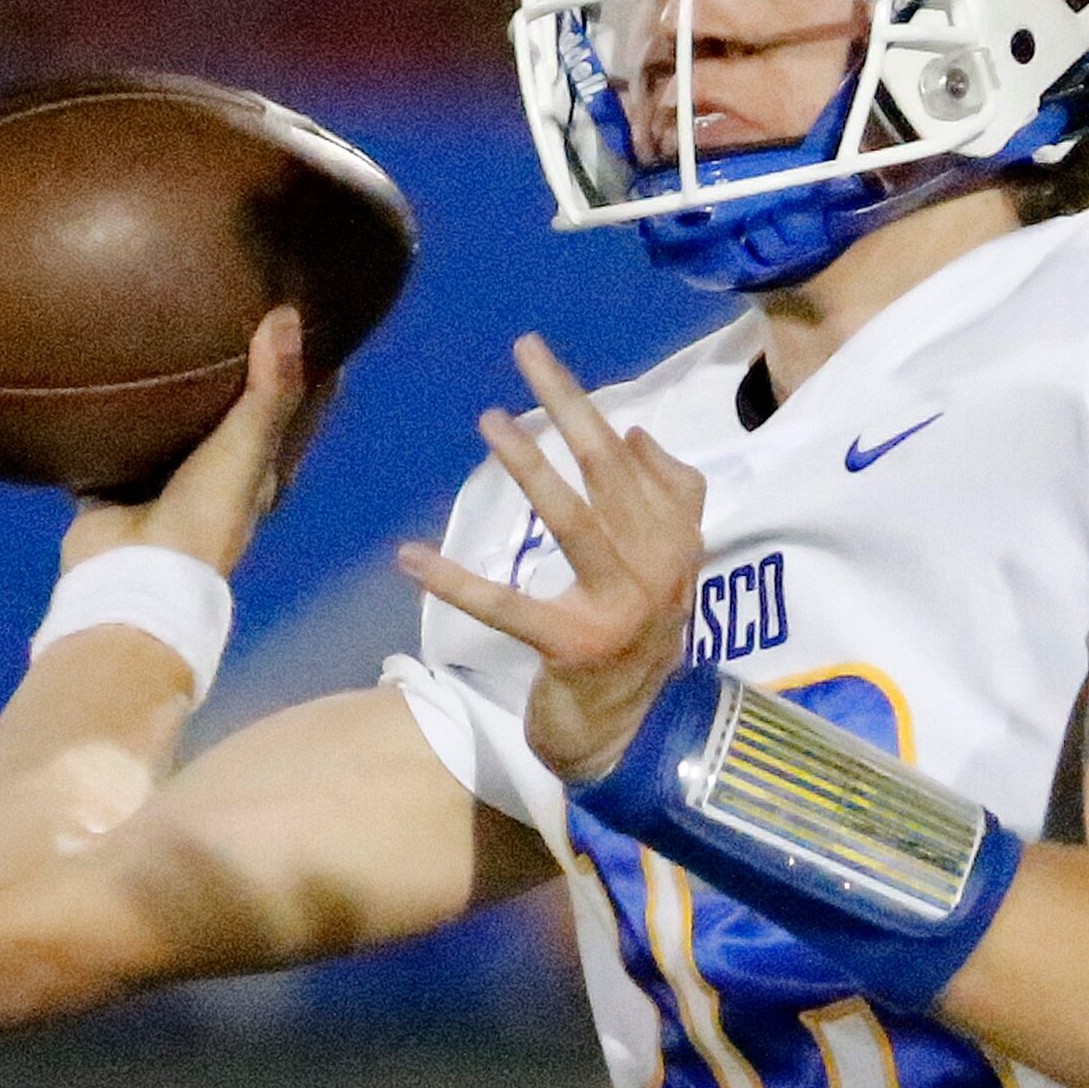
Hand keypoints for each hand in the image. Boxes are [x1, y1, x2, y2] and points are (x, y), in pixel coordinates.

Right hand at [60, 305, 325, 577]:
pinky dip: (107, 413)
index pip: (292, 412)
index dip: (304, 370)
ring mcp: (163, 482)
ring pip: (171, 425)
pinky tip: (100, 371)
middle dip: (231, 370)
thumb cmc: (206, 513)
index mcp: (260, 472)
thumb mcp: (248, 444)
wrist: (132, 572)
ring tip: (163, 327)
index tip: (304, 318)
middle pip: (230, 413)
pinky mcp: (114, 484)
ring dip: (170, 390)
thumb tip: (289, 314)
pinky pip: (110, 440)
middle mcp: (215, 476)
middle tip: (229, 308)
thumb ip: (271, 386)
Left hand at [398, 334, 706, 782]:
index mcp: (678, 541)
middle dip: (567, 406)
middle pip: (608, 471)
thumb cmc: (640, 637)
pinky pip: (507, 605)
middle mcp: (659, 568)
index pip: (630, 459)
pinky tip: (409, 557)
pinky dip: (455, 581)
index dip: (585, 407)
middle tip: (525, 353)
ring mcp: (619, 608)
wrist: (633, 734)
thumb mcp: (669, 565)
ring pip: (571, 521)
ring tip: (489, 422)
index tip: (540, 361)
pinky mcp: (573, 647)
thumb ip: (671, 498)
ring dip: (530, 467)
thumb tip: (636, 434)